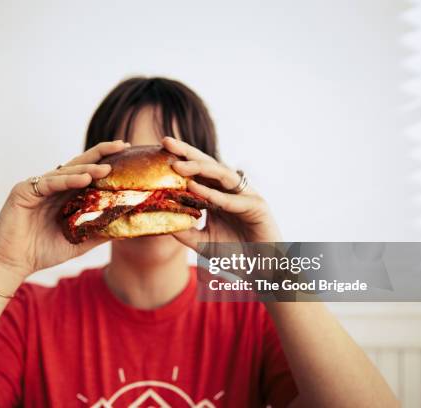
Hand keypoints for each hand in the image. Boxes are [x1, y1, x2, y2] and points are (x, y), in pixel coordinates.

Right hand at [0, 140, 129, 277]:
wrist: (12, 264)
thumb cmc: (42, 252)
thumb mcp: (78, 242)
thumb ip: (98, 232)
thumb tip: (126, 229)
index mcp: (64, 195)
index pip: (88, 173)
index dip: (106, 162)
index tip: (128, 153)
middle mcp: (52, 186)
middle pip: (80, 165)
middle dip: (102, 154)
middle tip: (123, 145)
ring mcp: (38, 187)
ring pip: (66, 172)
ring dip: (87, 169)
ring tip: (107, 168)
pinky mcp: (24, 191)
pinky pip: (49, 182)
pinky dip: (66, 180)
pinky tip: (84, 178)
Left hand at [161, 137, 281, 248]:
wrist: (261, 271)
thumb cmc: (234, 254)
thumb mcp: (202, 243)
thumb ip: (185, 231)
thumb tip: (162, 220)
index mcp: (219, 194)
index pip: (198, 172)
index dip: (181, 160)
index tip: (159, 150)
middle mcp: (232, 191)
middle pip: (208, 165)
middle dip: (187, 153)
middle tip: (166, 142)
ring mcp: (245, 196)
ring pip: (222, 175)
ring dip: (200, 168)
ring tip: (178, 165)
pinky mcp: (257, 207)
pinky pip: (232, 200)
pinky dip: (214, 195)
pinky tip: (195, 189)